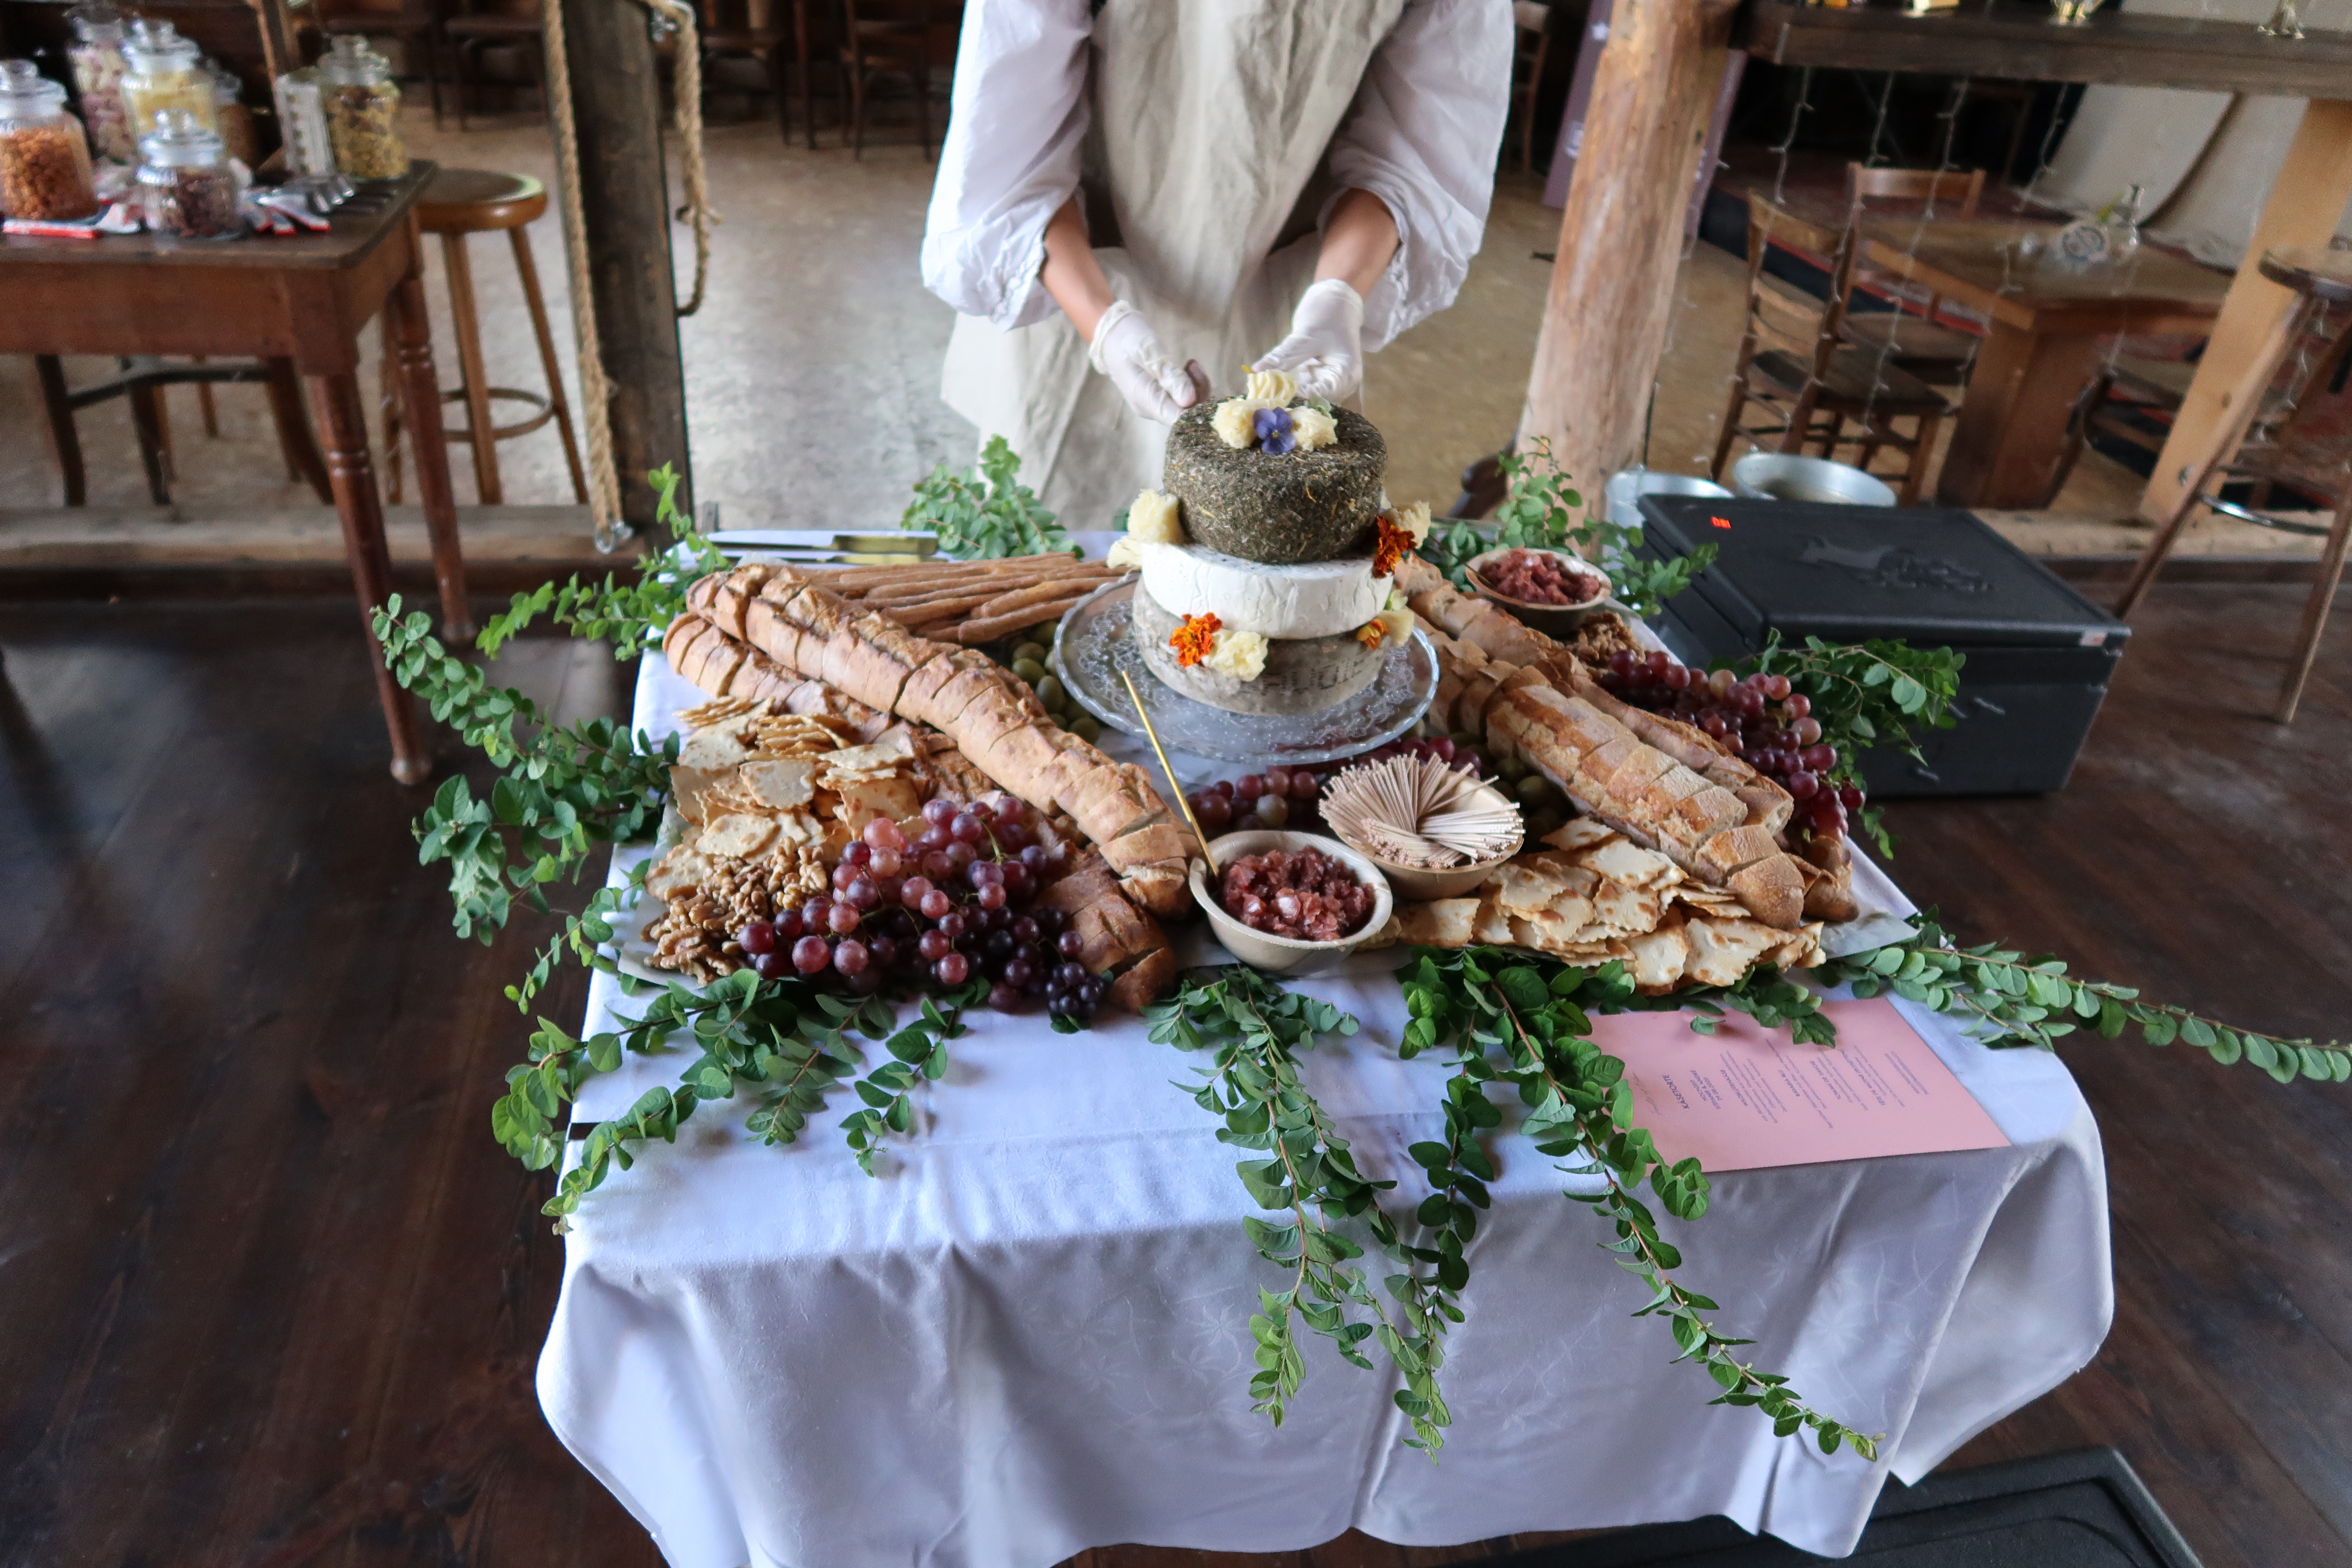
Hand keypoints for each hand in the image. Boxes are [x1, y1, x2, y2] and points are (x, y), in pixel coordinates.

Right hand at [1090, 300, 1202, 422]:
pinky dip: (1192, 383)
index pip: (1177, 420)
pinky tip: (1189, 367)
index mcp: (1144, 400)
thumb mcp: (1148, 351)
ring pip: (1188, 406)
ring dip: (1197, 386)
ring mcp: (1156, 404)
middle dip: (1198, 392)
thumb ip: (1169, 375)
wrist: (1113, 335)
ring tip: (1190, 364)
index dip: (1196, 409)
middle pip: (1185, 414)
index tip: (1201, 385)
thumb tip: (1189, 401)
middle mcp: (1151, 408)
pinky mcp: (1161, 397)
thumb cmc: (1128, 339)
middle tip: (1192, 366)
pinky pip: (1184, 399)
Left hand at [1253, 278, 1365, 402]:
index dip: (1302, 396)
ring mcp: (1330, 380)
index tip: (1280, 394)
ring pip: (1309, 396)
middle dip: (1294, 399)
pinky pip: (1305, 387)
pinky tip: (1275, 385)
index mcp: (1346, 373)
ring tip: (1269, 392)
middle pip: (1318, 400)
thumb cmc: (1327, 315)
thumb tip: (1256, 371)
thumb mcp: (1305, 336)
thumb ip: (1283, 357)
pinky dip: (1291, 387)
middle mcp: (1342, 382)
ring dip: (1291, 395)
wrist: (1336, 301)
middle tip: (1269, 397)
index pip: (1324, 394)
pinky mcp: (1319, 376)